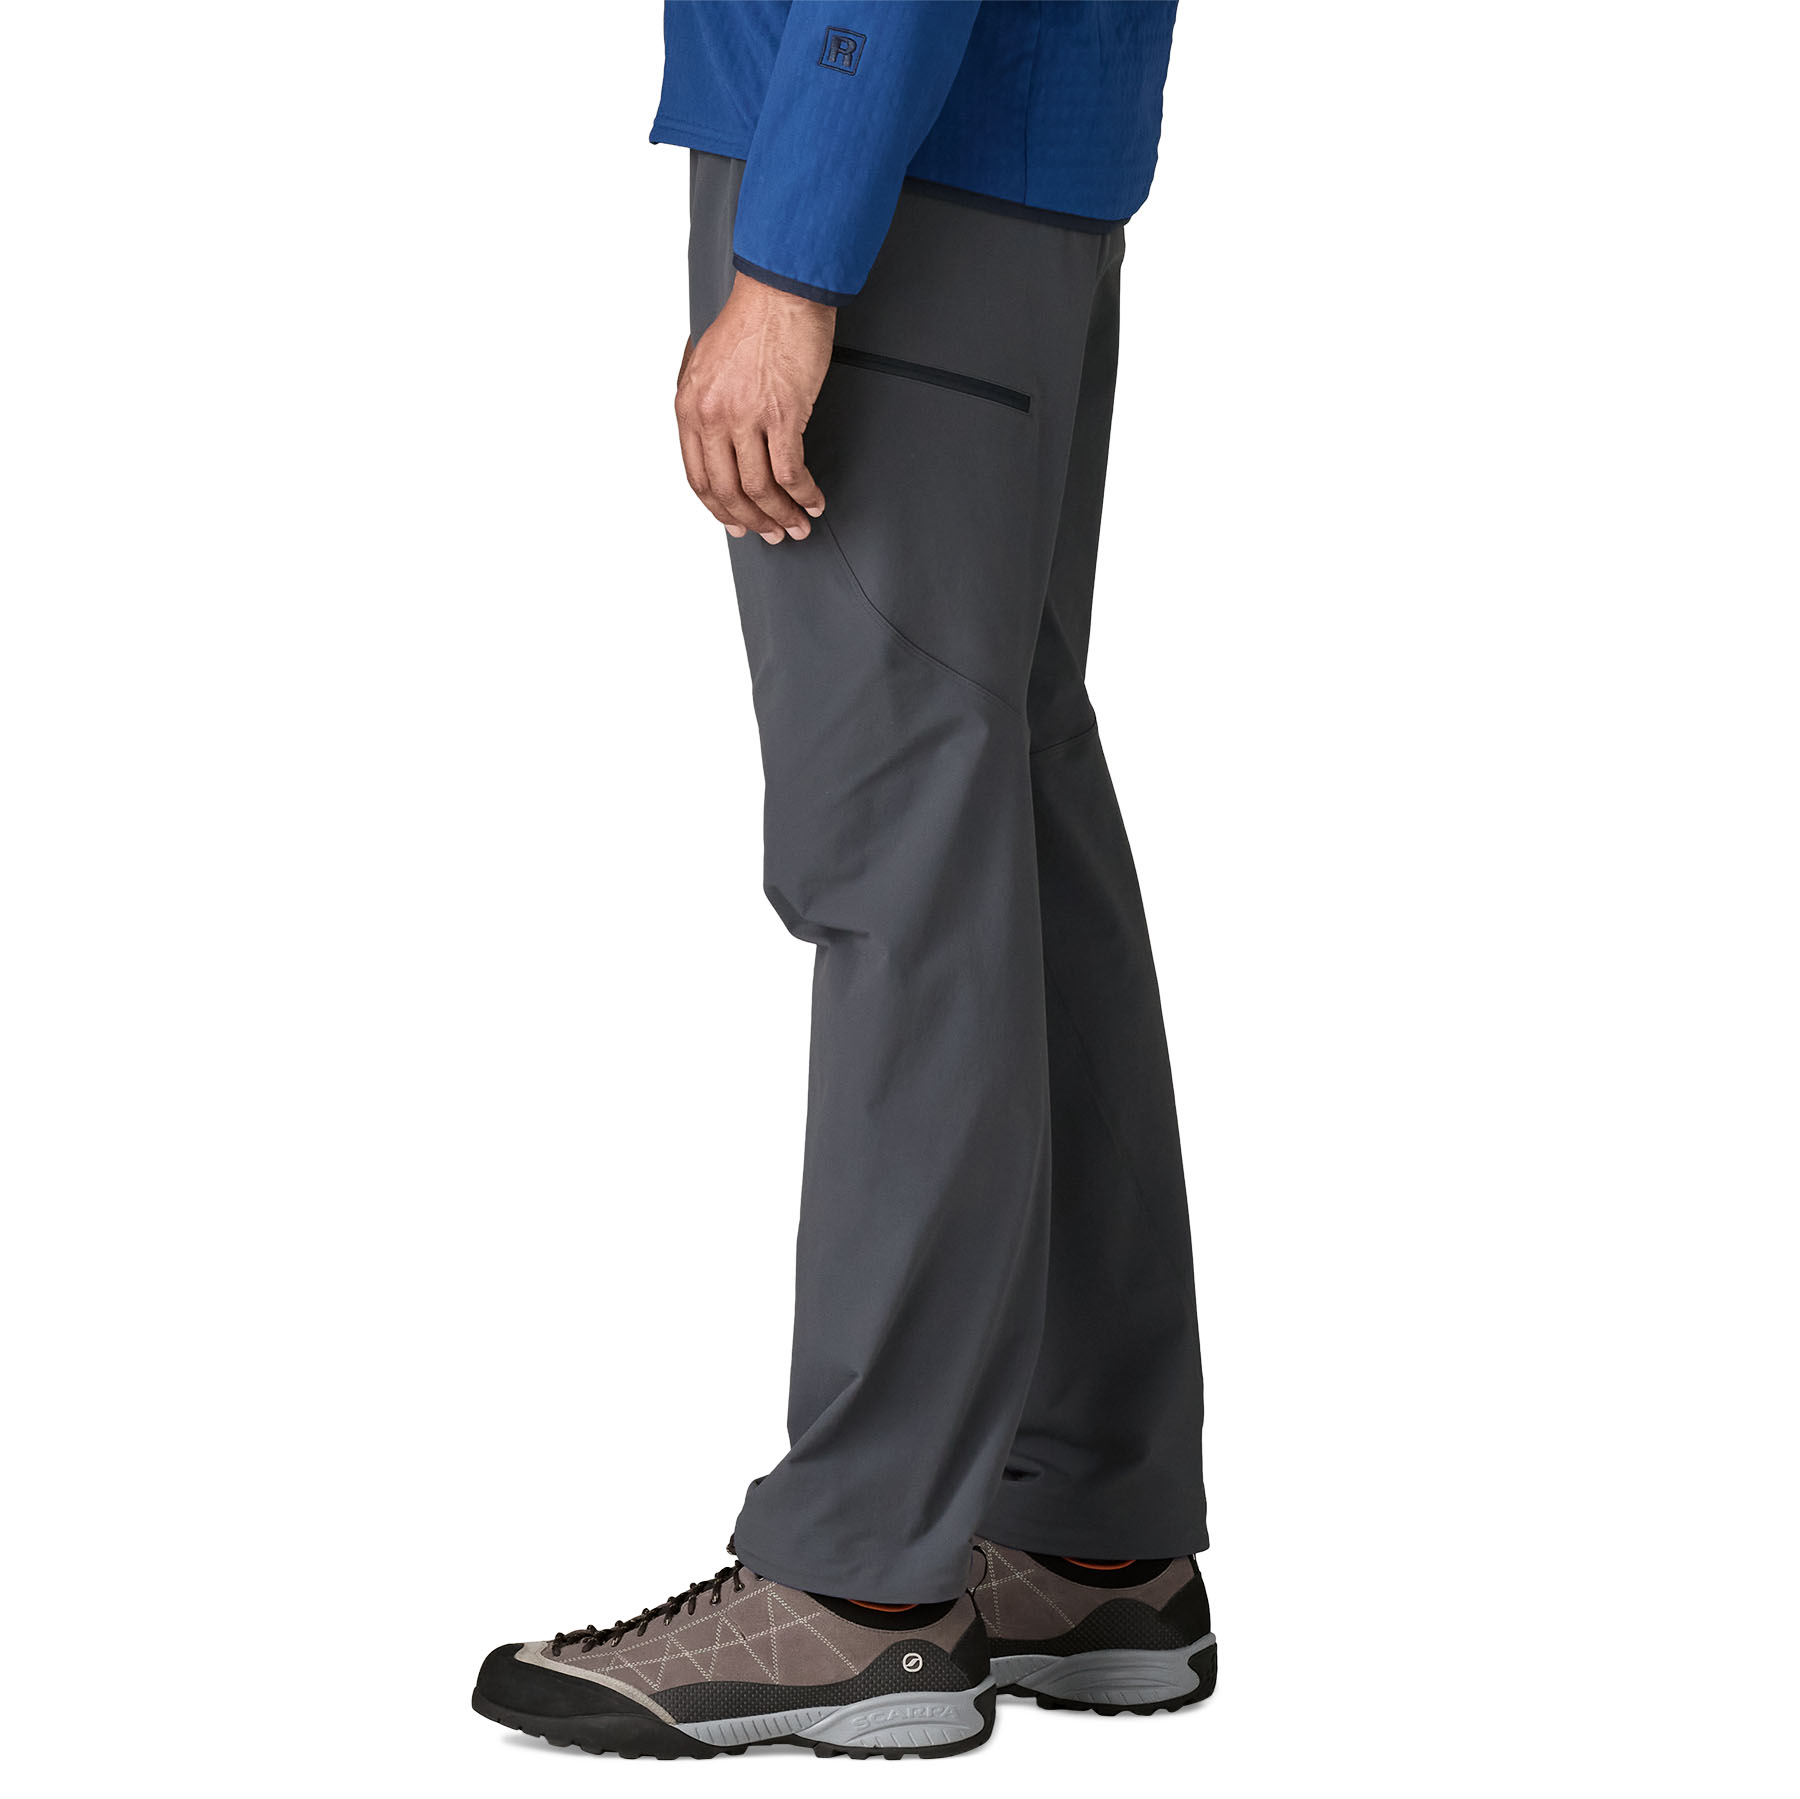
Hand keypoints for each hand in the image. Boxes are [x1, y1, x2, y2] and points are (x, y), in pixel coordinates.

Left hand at [675, 271, 834, 543]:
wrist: (780, 290)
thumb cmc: (751, 319)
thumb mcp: (707, 364)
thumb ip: (707, 405)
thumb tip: (722, 444)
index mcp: (690, 406)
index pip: (699, 478)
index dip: (720, 510)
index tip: (736, 524)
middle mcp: (713, 415)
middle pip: (729, 491)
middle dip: (753, 521)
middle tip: (772, 534)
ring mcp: (746, 417)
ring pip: (760, 488)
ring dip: (782, 514)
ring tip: (797, 525)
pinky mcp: (782, 415)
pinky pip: (791, 472)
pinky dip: (804, 494)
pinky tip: (813, 500)